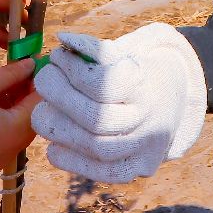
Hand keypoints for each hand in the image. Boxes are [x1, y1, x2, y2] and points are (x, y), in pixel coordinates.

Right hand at [0, 60, 40, 179]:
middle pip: (27, 121)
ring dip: (10, 110)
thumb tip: (31, 65)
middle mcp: (8, 154)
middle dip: (25, 96)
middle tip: (18, 71)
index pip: (39, 104)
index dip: (40, 81)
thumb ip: (10, 75)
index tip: (36, 62)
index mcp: (14, 133)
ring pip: (10, 134)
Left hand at [31, 23, 206, 183]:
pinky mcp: (139, 169)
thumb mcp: (123, 55)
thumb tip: (64, 40)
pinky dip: (71, 161)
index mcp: (148, 85)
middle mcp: (151, 119)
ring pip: (96, 148)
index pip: (105, 83)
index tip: (59, 57)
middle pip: (96, 119)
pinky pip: (102, 173)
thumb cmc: (135, 73)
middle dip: (59, 98)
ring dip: (59, 130)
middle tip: (44, 82)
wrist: (169, 103)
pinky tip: (53, 146)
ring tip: (43, 112)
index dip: (73, 70)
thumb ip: (95, 49)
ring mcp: (147, 148)